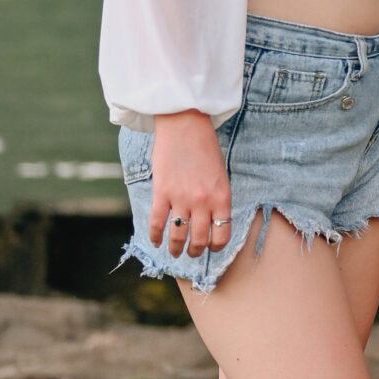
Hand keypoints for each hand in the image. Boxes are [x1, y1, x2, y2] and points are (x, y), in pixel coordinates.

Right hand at [149, 112, 231, 259]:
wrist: (186, 125)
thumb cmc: (206, 148)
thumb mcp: (221, 175)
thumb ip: (217, 199)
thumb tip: (211, 221)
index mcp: (222, 197)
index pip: (222, 234)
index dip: (216, 246)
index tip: (211, 247)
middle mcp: (203, 202)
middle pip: (199, 240)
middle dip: (195, 251)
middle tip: (192, 253)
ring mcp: (182, 198)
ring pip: (178, 236)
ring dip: (176, 248)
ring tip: (175, 252)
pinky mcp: (162, 192)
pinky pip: (157, 223)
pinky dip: (155, 236)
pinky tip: (156, 241)